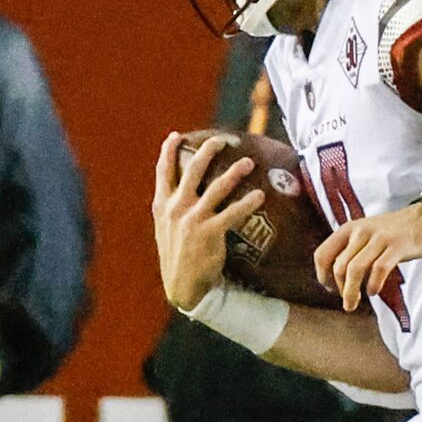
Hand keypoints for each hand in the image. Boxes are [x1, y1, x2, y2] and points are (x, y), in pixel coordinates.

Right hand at [151, 132, 266, 313]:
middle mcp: (175, 209)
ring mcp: (192, 220)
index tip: (175, 135)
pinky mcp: (209, 233)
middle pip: (191, 171)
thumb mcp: (166, 229)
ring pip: (215, 188)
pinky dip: (247, 202)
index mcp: (162, 206)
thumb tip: (180, 191)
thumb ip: (171, 208)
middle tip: (221, 140)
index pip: (163, 173)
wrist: (182, 286)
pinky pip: (232, 213)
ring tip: (248, 162)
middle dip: (207, 152)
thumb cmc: (178, 255)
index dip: (168, 152)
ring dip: (234, 172)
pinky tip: (259, 195)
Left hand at [315, 200, 421, 310]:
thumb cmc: (398, 231)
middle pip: (339, 266)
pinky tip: (373, 291)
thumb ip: (354, 250)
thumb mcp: (369, 234)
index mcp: (350, 229)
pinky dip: (373, 284)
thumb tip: (340, 278)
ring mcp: (380, 238)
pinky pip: (379, 268)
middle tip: (347, 302)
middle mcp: (361, 231)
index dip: (322, 276)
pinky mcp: (398, 246)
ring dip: (351, 292)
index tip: (330, 289)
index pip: (323, 254)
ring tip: (353, 304)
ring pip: (355, 269)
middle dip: (339, 289)